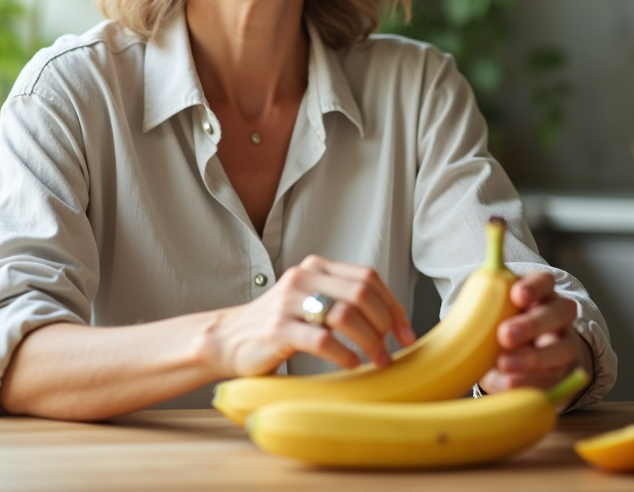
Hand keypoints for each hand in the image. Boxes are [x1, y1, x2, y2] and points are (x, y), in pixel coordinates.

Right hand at [209, 255, 416, 378]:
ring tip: (377, 361)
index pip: (368, 277)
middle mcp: (303, 276)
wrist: (228, 339)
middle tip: (390, 351)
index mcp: (316, 267)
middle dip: (384, 325)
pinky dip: (345, 355)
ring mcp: (289, 301)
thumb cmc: (279, 326)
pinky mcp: (278, 329)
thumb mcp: (311, 301)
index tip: (406, 333)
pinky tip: (351, 365)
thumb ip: (342, 300)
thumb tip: (392, 320)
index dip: (393, 306)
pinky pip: (323, 340)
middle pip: (362, 293)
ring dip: (370, 342)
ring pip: (346, 314)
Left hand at [478, 271, 592, 405]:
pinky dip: (531, 382)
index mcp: (540, 293)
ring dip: (532, 358)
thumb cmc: (502, 326)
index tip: (516, 295)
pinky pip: (555, 379)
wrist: (523, 359)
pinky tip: (510, 384)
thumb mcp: (494, 314)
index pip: (544, 281)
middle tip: (504, 335)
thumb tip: (462, 322)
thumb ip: (485, 311)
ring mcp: (567, 344)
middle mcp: (559, 315)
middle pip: (558, 313)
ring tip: (503, 364)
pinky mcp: (566, 373)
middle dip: (531, 324)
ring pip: (561, 349)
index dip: (533, 287)